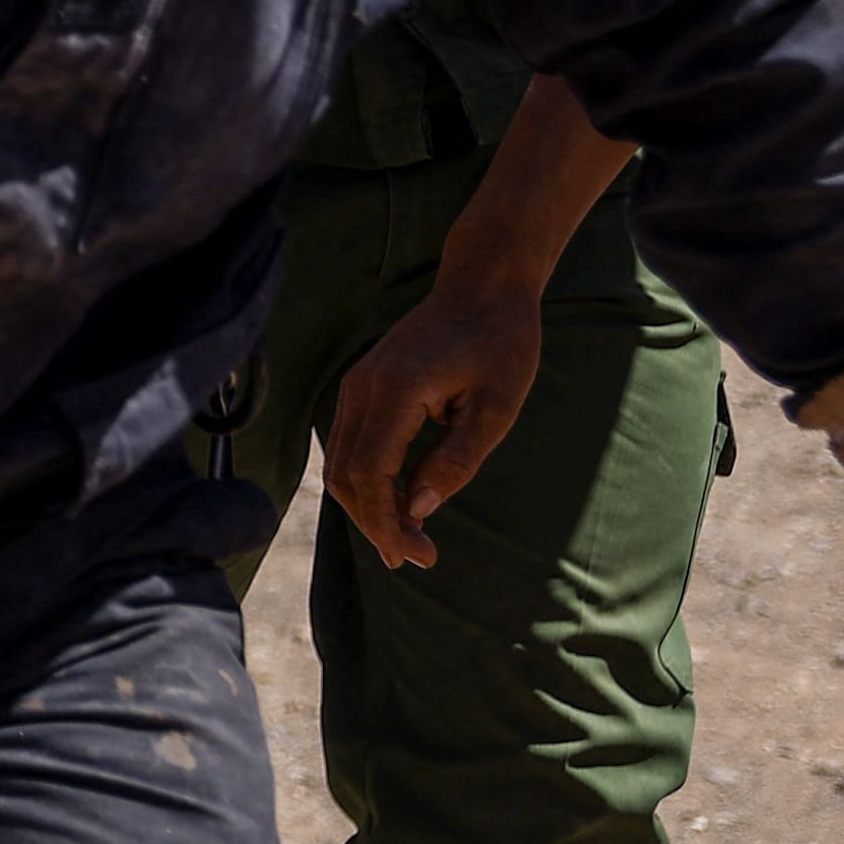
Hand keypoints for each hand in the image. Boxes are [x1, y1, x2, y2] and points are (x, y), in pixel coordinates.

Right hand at [325, 268, 553, 569]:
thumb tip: (422, 509)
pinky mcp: (362, 386)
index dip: (387, 522)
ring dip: (368, 506)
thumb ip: (457, 458)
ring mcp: (356, 385)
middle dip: (375, 523)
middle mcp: (362, 388)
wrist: (482, 285)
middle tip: (418, 558)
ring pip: (341, 463)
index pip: (370, 473)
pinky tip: (398, 503)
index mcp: (395, 391)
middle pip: (346, 475)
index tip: (419, 555)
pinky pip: (350, 444)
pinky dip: (367, 481)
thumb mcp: (497, 408)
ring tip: (408, 540)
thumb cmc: (501, 343)